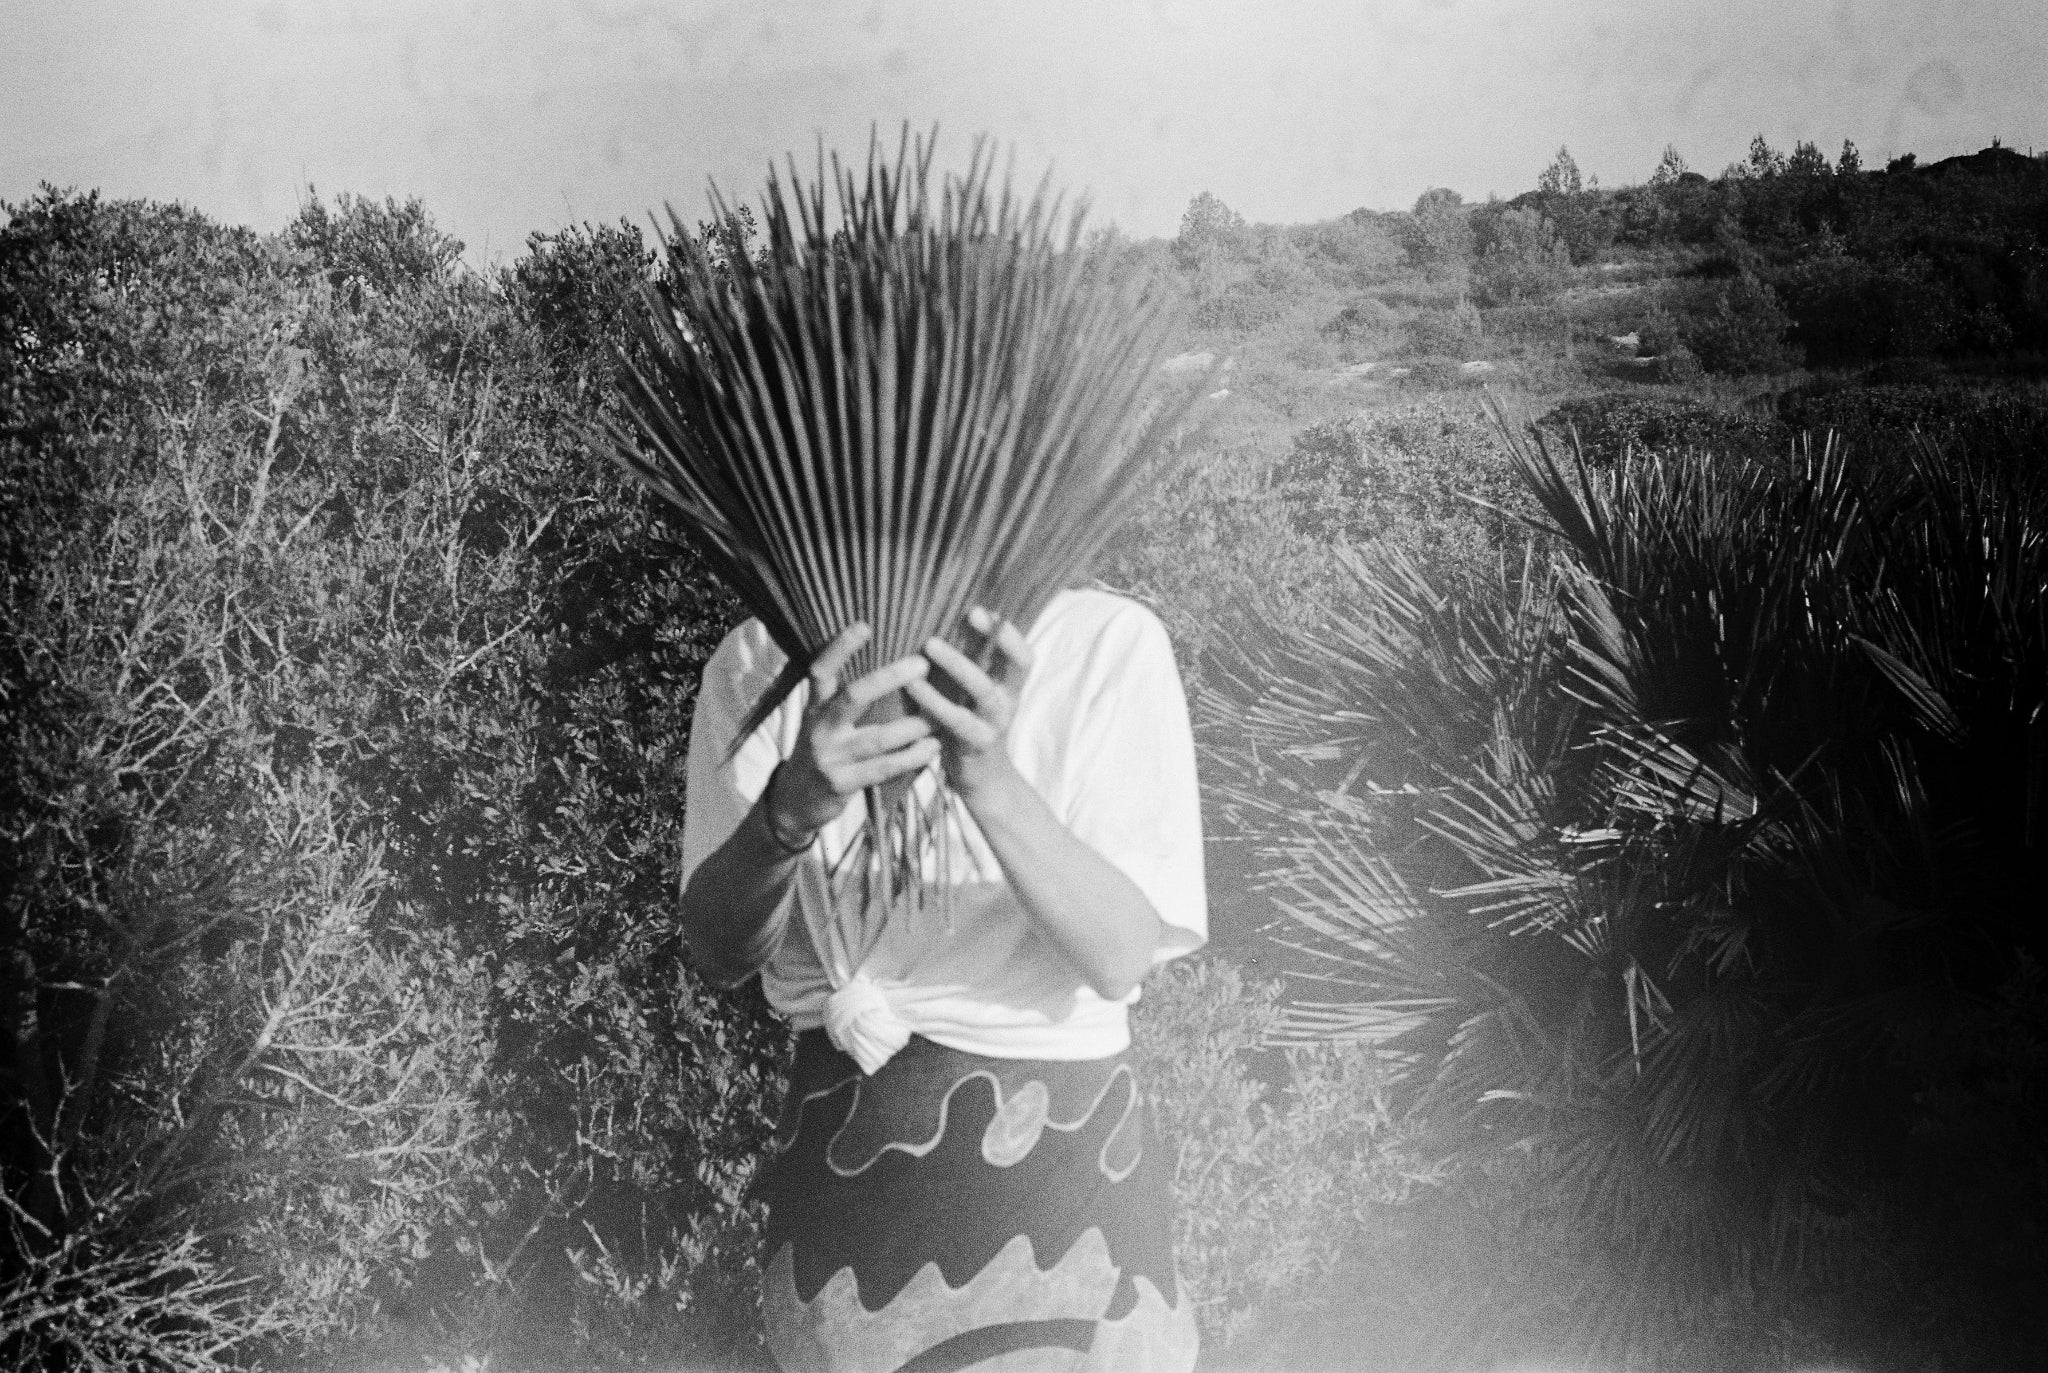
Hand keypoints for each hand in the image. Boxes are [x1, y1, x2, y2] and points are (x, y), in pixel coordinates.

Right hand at [767, 623, 939, 840]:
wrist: (796, 801)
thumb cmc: (823, 751)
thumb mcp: (823, 720)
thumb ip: (845, 696)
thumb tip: (889, 663)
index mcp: (814, 708)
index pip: (821, 671)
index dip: (839, 648)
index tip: (864, 625)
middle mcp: (819, 729)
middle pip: (853, 697)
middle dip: (888, 679)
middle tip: (922, 664)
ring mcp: (831, 758)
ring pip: (878, 738)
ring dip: (913, 725)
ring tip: (939, 714)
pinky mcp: (843, 785)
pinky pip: (884, 768)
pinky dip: (912, 757)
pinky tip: (933, 747)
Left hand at [904, 606, 1033, 805]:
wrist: (981, 779)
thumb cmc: (971, 723)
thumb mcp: (976, 691)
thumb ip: (972, 661)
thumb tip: (952, 614)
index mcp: (1011, 687)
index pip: (1024, 655)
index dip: (1011, 633)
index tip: (985, 610)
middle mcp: (1009, 703)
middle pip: (1014, 666)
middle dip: (992, 639)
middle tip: (970, 613)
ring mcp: (995, 725)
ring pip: (983, 691)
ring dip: (958, 665)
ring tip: (929, 645)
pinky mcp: (976, 745)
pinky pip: (956, 720)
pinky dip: (934, 701)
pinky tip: (913, 686)